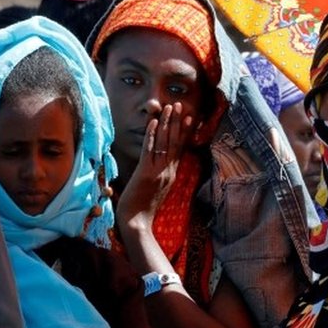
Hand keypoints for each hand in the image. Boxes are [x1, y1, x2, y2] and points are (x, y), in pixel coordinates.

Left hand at [117, 103, 197, 225]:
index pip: (180, 149)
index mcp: (171, 174)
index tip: (189, 117)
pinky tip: (153, 122)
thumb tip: (161, 166)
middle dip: (178, 122)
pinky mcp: (146, 173)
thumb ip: (161, 176)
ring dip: (167, 123)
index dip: (185, 132)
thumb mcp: (157, 190)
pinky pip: (149, 150)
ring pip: (165, 142)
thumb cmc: (143, 209)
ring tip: (170, 107)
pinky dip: (151, 135)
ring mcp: (158, 171)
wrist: (137, 223)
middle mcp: (168, 170)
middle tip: (180, 104)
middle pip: (175, 142)